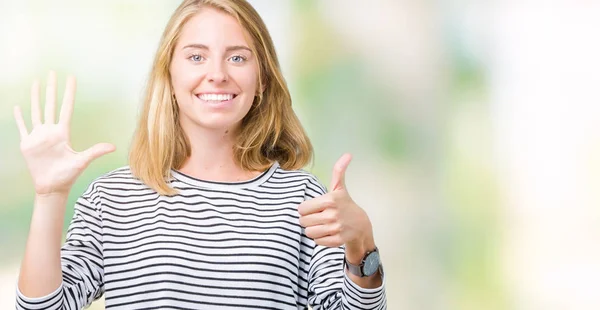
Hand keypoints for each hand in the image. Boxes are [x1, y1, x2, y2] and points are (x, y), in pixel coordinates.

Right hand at [13, 71, 114, 195]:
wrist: (51, 187)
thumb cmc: (67, 175)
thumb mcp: (82, 161)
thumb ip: (95, 152)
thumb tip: (113, 147)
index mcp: (63, 133)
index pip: (66, 108)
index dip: (68, 93)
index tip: (71, 79)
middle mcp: (50, 131)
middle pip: (50, 105)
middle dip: (51, 89)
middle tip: (52, 72)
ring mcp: (38, 136)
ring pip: (36, 111)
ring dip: (35, 98)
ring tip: (36, 83)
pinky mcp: (27, 144)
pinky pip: (22, 127)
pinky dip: (19, 117)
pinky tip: (18, 107)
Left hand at [298, 153, 373, 249]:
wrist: (361, 226)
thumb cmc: (346, 205)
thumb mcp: (340, 188)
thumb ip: (339, 171)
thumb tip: (348, 154)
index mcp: (329, 200)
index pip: (301, 208)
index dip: (306, 209)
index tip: (314, 208)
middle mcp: (332, 214)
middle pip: (303, 221)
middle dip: (308, 220)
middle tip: (318, 217)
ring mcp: (335, 228)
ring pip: (309, 232)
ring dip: (313, 230)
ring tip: (322, 225)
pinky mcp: (336, 240)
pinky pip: (317, 241)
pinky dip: (320, 238)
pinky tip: (328, 232)